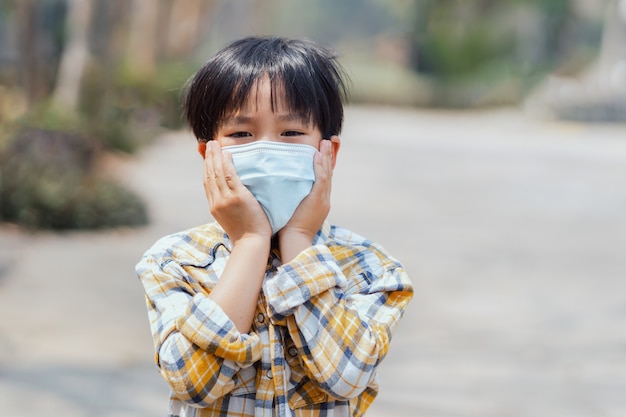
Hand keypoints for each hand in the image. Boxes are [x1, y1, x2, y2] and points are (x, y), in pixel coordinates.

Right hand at [203, 141, 271, 243]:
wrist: (251, 243)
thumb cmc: (247, 234)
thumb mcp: (232, 220)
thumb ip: (229, 207)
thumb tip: (232, 199)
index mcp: (214, 207)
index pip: (207, 183)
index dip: (205, 168)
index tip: (206, 157)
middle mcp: (216, 202)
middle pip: (208, 175)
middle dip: (208, 158)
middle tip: (209, 144)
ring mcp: (225, 199)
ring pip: (216, 173)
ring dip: (215, 156)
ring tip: (215, 143)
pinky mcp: (237, 197)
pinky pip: (229, 176)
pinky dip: (226, 163)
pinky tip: (227, 153)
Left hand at [278, 138, 335, 259]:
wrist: (295, 240)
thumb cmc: (290, 228)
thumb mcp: (294, 210)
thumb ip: (292, 198)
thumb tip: (283, 188)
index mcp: (319, 202)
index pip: (323, 179)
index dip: (323, 164)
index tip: (322, 151)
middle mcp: (324, 199)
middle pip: (328, 173)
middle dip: (329, 156)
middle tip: (329, 141)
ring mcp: (323, 199)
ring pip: (327, 173)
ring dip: (327, 156)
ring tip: (326, 142)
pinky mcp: (318, 199)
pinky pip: (321, 179)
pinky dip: (320, 166)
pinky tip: (318, 154)